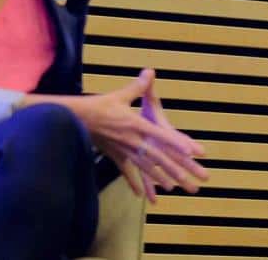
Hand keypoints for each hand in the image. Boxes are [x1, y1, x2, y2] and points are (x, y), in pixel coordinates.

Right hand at [65, 69, 207, 201]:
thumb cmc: (99, 106)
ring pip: (146, 168)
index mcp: (137, 125)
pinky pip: (127, 172)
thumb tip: (149, 72)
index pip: (162, 135)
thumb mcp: (120, 95)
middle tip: (190, 179)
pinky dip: (134, 183)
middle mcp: (133, 141)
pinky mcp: (115, 156)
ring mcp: (125, 151)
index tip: (192, 152)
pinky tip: (141, 196)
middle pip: (159, 157)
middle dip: (177, 169)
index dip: (177, 143)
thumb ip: (138, 87)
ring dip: (159, 178)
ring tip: (173, 188)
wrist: (75, 120)